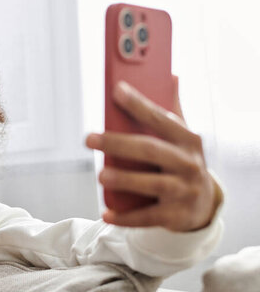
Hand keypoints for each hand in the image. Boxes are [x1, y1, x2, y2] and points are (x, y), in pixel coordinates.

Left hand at [86, 77, 218, 231]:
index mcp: (188, 140)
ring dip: (124, 180)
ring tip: (101, 175)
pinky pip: (147, 216)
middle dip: (118, 143)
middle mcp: (189, 164)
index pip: (160, 118)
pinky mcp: (175, 216)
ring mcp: (184, 191)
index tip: (116, 90)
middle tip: (89, 138)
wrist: (203, 206)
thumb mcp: (182, 138)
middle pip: (150, 150)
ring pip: (150, 184)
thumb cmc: (182, 163)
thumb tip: (171, 75)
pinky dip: (125, 217)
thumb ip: (173, 109)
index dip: (139, 104)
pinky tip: (106, 213)